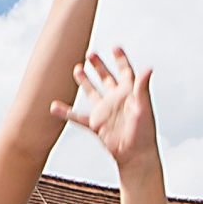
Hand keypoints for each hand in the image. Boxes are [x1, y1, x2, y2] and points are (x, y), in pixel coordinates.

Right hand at [65, 49, 159, 174]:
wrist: (135, 156)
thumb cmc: (144, 133)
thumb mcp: (143, 107)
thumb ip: (142, 87)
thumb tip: (148, 68)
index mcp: (130, 93)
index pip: (125, 71)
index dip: (120, 59)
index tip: (115, 47)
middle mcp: (116, 100)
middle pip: (106, 78)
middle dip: (99, 65)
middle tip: (90, 53)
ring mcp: (105, 111)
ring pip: (92, 92)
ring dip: (85, 81)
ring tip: (77, 68)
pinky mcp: (96, 125)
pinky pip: (78, 117)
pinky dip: (66, 112)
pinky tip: (54, 107)